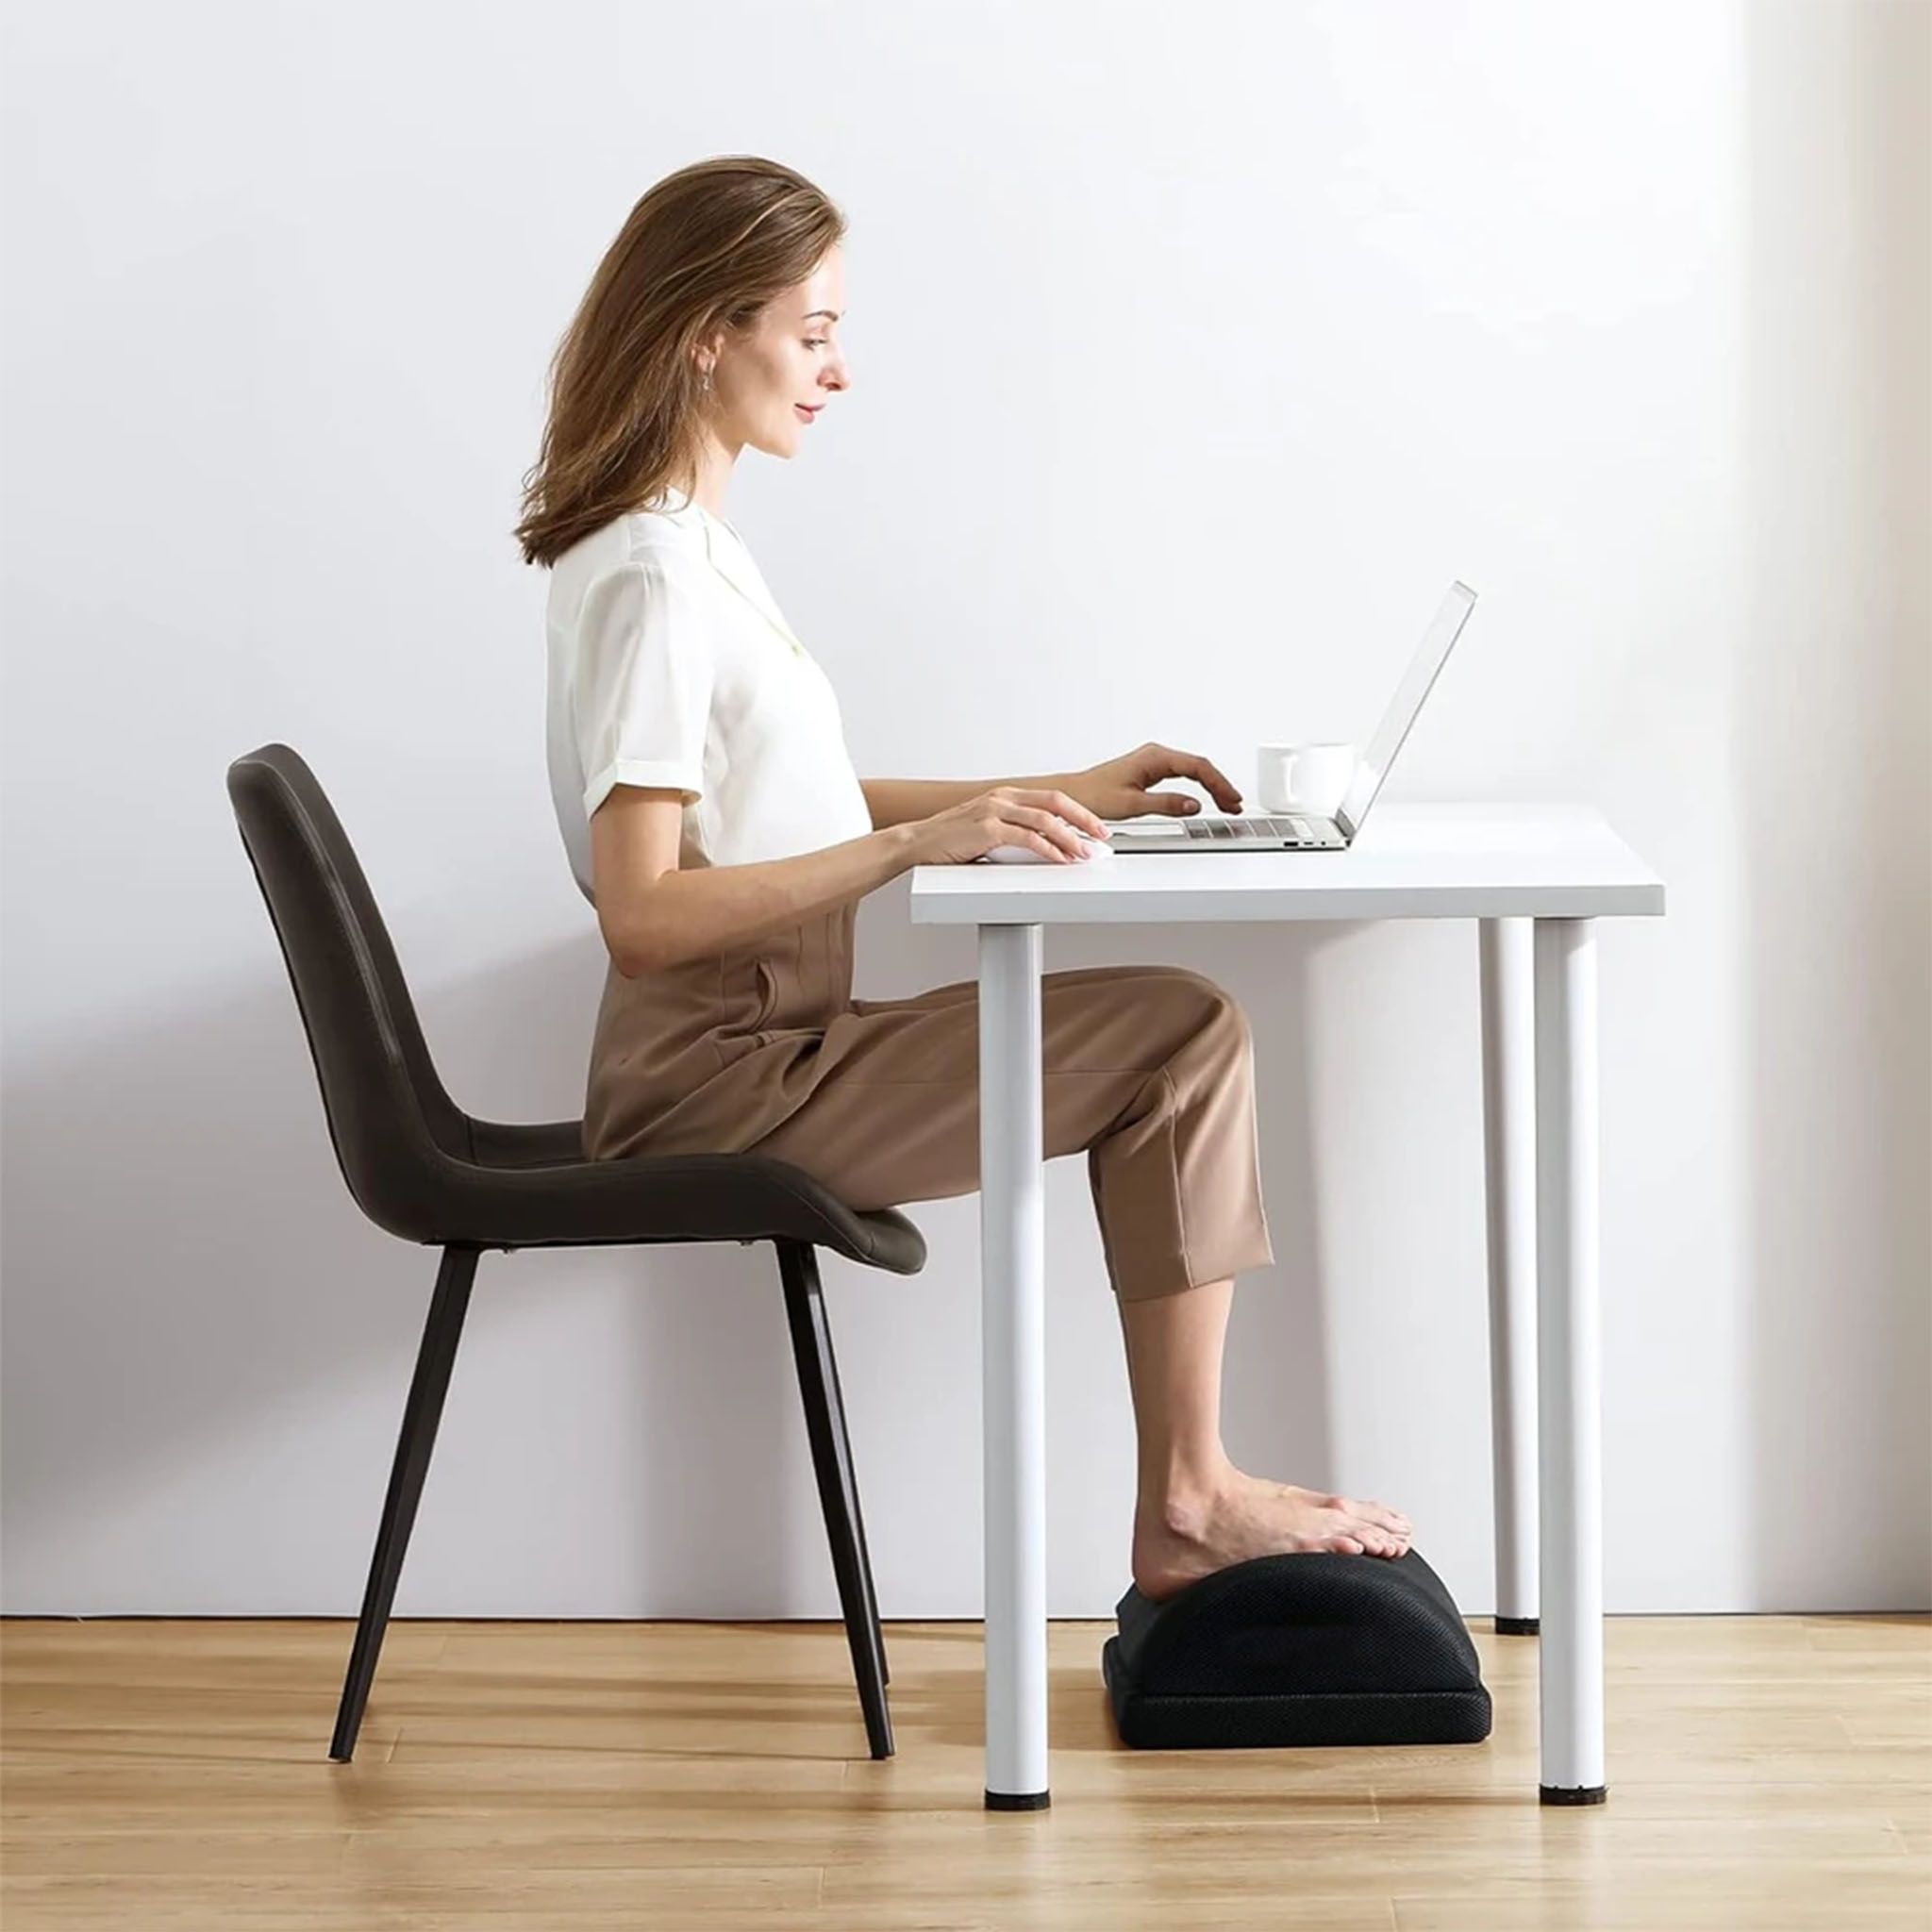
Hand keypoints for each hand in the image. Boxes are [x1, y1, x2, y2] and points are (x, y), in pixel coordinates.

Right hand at [904, 786, 1111, 866]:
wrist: (917, 843)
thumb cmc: (949, 840)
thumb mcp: (986, 830)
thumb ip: (1013, 832)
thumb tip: (1044, 846)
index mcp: (1004, 795)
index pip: (1051, 798)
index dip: (1078, 811)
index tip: (1096, 826)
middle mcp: (1002, 798)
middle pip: (1055, 802)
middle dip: (1085, 819)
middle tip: (1103, 835)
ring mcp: (994, 811)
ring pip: (1045, 821)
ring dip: (1071, 838)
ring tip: (1085, 853)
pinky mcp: (987, 830)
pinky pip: (1027, 838)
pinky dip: (1049, 850)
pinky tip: (1060, 859)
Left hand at [1062, 742, 1243, 821]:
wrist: (1073, 794)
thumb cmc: (1094, 796)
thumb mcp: (1132, 804)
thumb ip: (1165, 804)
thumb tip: (1194, 805)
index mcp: (1154, 758)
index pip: (1197, 767)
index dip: (1218, 784)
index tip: (1231, 799)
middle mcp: (1155, 755)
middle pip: (1199, 766)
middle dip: (1220, 785)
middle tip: (1235, 805)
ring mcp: (1153, 762)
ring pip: (1193, 770)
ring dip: (1212, 786)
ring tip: (1228, 804)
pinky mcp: (1150, 771)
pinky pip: (1183, 774)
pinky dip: (1198, 786)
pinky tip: (1206, 798)